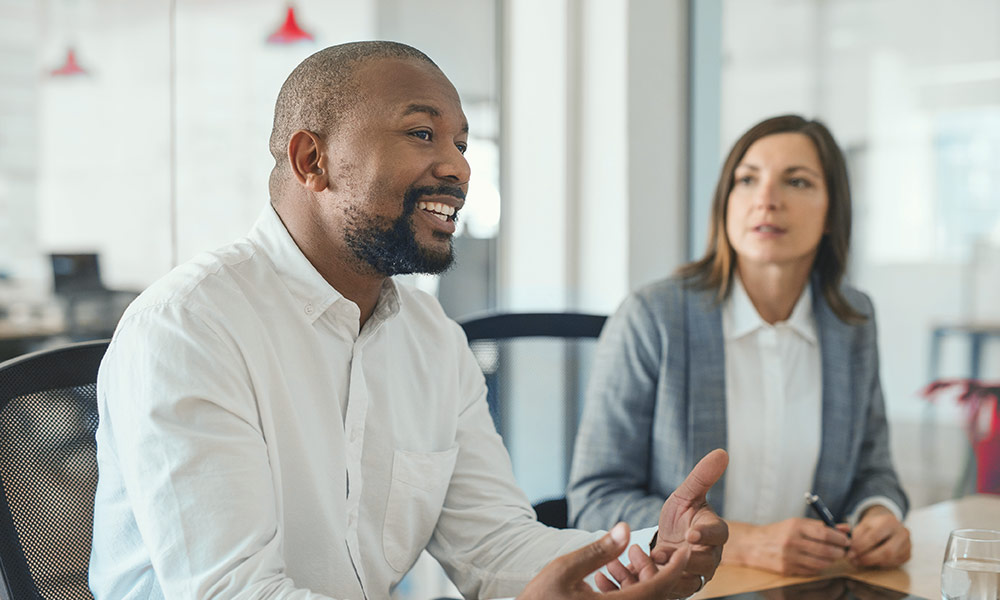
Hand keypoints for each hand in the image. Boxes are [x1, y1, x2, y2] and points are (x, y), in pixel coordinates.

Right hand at [517, 522, 690, 598]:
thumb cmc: (540, 598)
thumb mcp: (564, 569)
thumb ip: (598, 550)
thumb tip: (625, 528)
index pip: (658, 588)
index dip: (676, 567)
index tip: (685, 550)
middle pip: (654, 596)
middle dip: (658, 571)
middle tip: (653, 551)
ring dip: (644, 582)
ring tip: (630, 561)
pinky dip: (631, 591)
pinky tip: (613, 577)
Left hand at [651, 448, 728, 595]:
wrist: (669, 542)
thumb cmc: (682, 517)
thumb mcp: (686, 495)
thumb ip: (702, 477)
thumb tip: (722, 452)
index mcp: (715, 533)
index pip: (718, 534)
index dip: (706, 534)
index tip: (692, 534)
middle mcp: (709, 558)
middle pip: (704, 564)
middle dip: (684, 561)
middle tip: (663, 553)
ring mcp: (694, 576)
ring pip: (685, 582)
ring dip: (664, 574)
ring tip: (644, 561)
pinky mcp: (676, 589)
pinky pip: (666, 591)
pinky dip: (647, 582)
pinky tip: (628, 572)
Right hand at [726, 517, 849, 575]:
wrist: (753, 545)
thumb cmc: (778, 532)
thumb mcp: (797, 524)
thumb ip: (821, 525)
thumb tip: (846, 528)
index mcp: (795, 526)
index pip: (824, 533)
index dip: (839, 538)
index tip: (846, 540)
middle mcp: (792, 541)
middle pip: (825, 550)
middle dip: (839, 551)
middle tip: (842, 550)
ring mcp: (789, 557)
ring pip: (821, 563)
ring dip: (831, 561)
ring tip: (832, 556)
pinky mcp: (787, 569)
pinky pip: (811, 571)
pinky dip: (819, 567)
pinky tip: (818, 562)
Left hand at [847, 505, 909, 567]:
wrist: (888, 524)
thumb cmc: (873, 526)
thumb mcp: (863, 524)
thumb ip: (854, 533)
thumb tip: (847, 545)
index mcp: (889, 521)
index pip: (874, 537)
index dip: (860, 547)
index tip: (849, 553)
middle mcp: (902, 533)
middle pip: (886, 552)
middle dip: (867, 558)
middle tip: (853, 560)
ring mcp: (907, 545)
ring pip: (890, 560)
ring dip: (872, 562)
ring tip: (859, 561)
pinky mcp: (908, 555)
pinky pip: (893, 563)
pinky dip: (880, 564)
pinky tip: (870, 561)